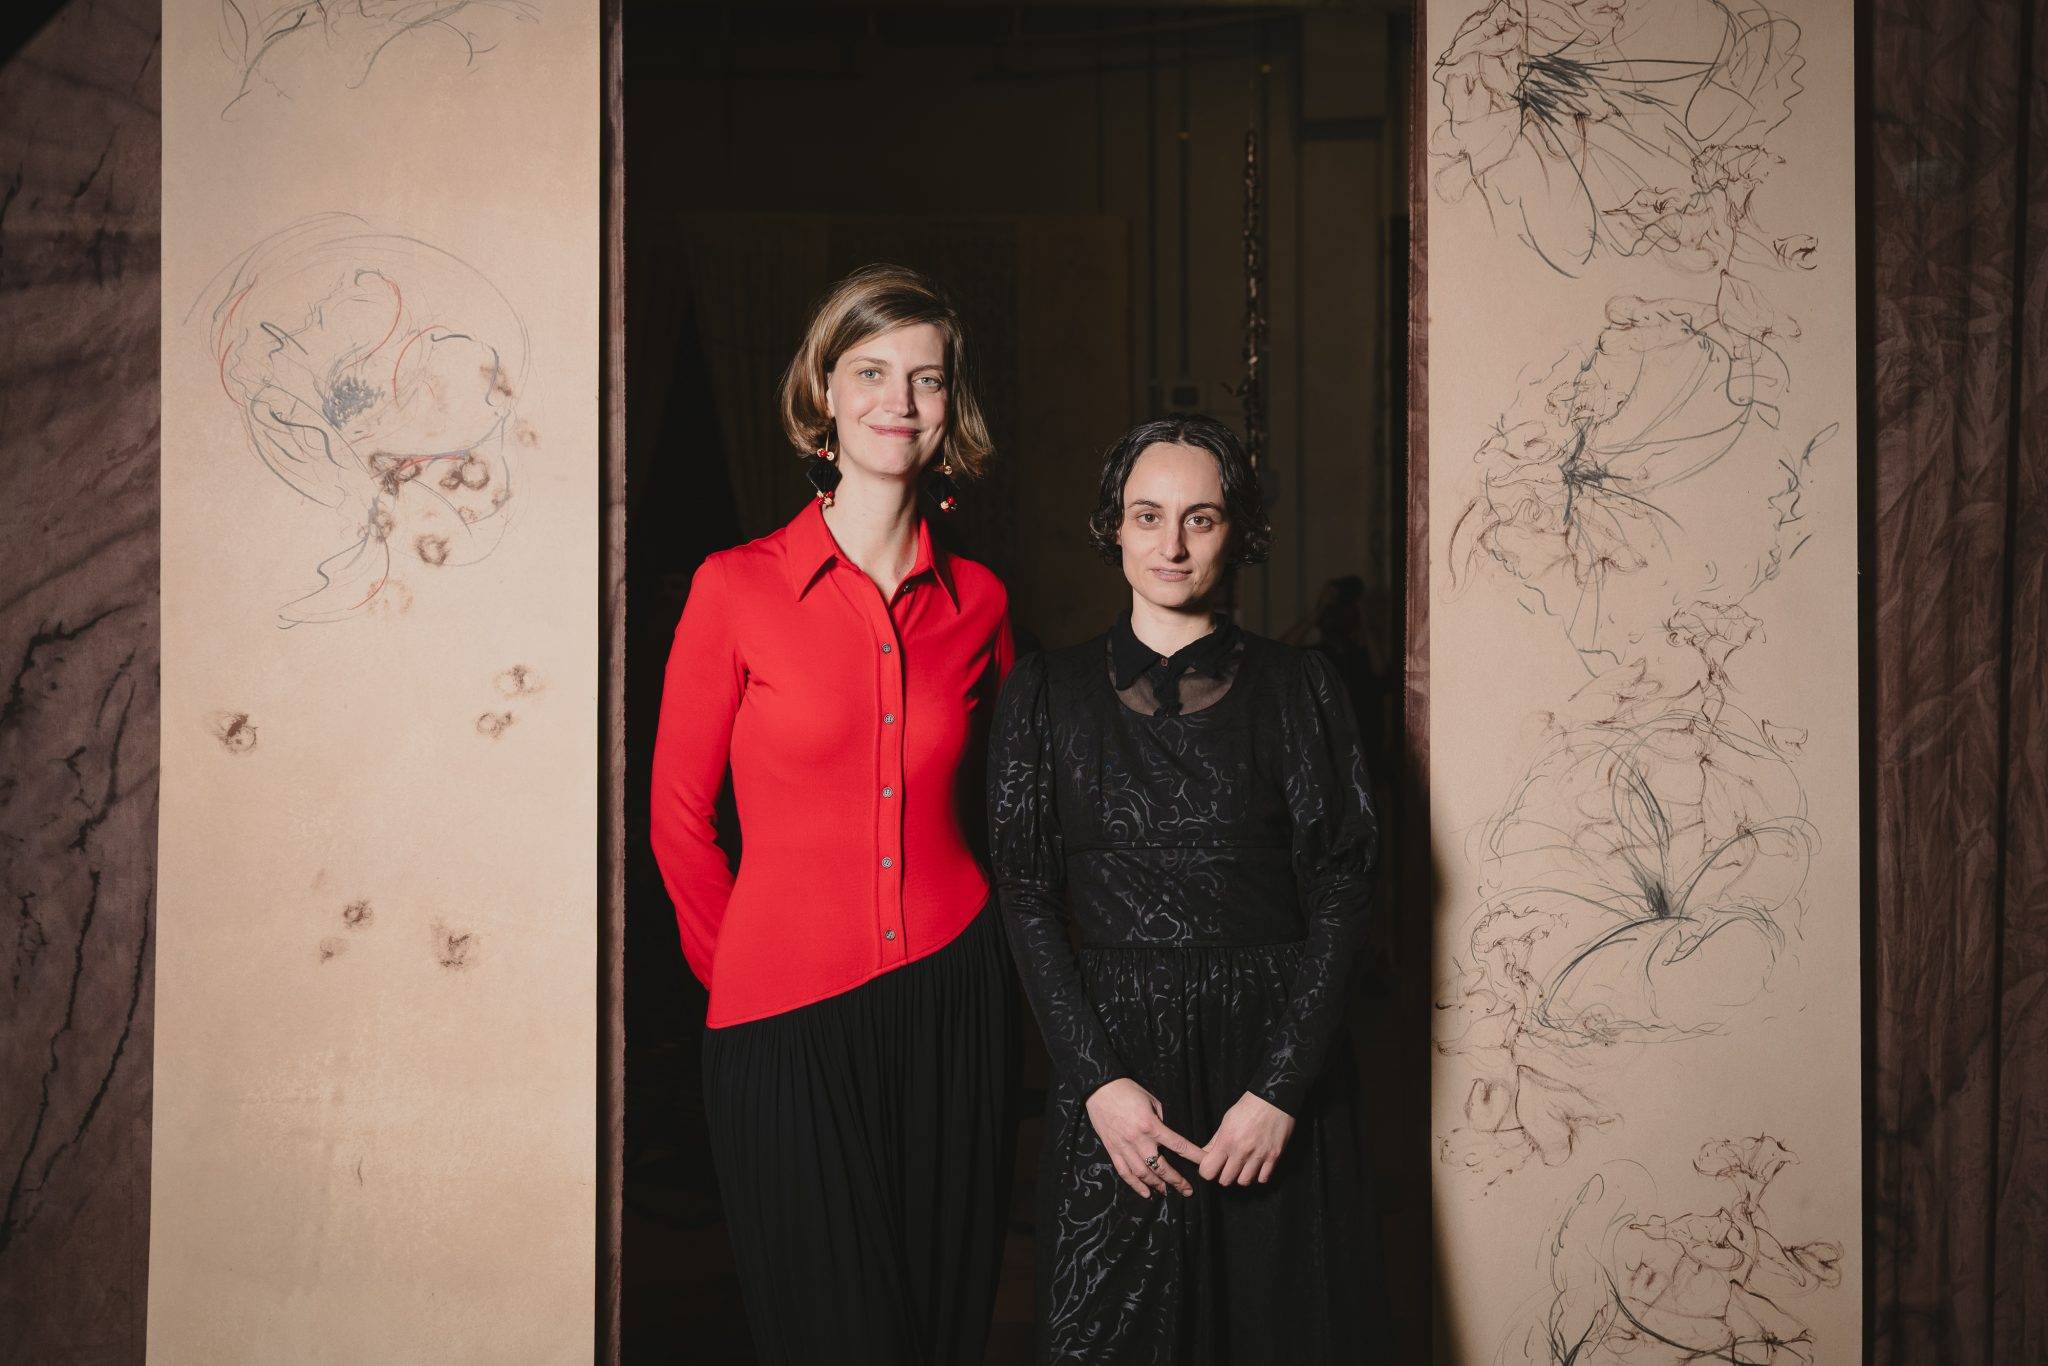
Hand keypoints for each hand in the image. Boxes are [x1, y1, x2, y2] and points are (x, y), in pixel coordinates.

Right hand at [1084, 1078, 1205, 1199]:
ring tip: (1167, 1191)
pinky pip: (1124, 1172)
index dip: (1194, 1156)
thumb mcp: (1150, 1100)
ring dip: (1157, 1185)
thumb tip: (1166, 1134)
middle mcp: (1138, 1139)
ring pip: (1143, 1174)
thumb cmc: (1127, 1090)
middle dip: (1176, 1180)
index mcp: (1151, 1125)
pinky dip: (1135, 1185)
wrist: (1099, 1089)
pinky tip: (1145, 1193)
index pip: (1178, 1145)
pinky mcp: (1112, 1150)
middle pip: (1161, 1166)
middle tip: (1187, 1190)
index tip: (1205, 1164)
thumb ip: (1160, 1119)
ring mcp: (1124, 1147)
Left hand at [1198, 1092, 1294, 1185]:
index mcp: (1226, 1140)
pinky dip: (1258, 1175)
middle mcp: (1241, 1151)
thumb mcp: (1226, 1120)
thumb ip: (1215, 1140)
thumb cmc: (1249, 1107)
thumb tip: (1204, 1154)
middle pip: (1225, 1180)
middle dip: (1224, 1175)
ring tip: (1243, 1166)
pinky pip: (1263, 1179)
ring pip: (1244, 1182)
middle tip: (1228, 1166)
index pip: (1208, 1171)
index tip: (1212, 1166)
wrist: (1274, 1099)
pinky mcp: (1274, 1157)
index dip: (1207, 1171)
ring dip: (1241, 1176)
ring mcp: (1259, 1155)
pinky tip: (1257, 1165)